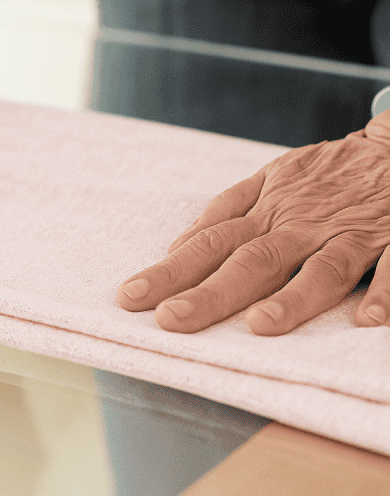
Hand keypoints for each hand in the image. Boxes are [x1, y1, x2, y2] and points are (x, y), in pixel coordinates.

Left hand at [117, 111, 389, 334]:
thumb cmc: (327, 170)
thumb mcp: (272, 177)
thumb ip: (229, 209)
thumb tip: (178, 246)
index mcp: (269, 210)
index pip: (211, 243)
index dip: (171, 270)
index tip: (131, 298)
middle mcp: (302, 224)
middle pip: (253, 259)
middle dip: (210, 292)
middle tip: (171, 320)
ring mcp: (349, 232)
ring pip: (322, 267)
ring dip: (294, 296)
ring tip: (261, 325)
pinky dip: (384, 292)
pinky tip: (366, 320)